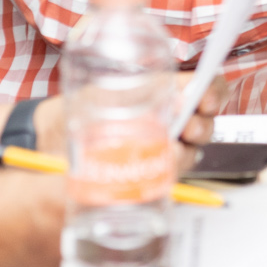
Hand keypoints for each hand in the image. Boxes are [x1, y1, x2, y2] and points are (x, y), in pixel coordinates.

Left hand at [30, 77, 225, 173]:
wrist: (52, 138)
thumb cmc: (84, 107)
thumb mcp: (115, 90)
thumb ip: (148, 89)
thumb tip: (180, 93)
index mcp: (171, 93)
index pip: (208, 88)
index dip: (214, 92)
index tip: (207, 100)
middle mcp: (173, 122)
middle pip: (205, 124)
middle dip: (201, 126)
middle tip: (185, 127)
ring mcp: (163, 151)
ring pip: (190, 153)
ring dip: (184, 152)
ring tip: (167, 151)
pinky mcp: (149, 177)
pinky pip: (168, 178)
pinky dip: (165, 175)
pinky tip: (154, 171)